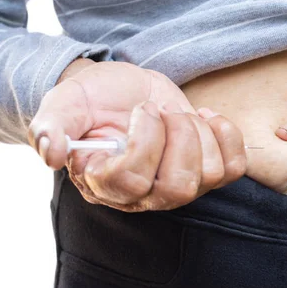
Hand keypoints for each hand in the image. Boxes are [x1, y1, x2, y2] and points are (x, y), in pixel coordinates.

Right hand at [28, 59, 246, 211]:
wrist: (125, 92)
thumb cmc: (95, 100)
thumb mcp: (66, 103)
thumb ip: (51, 126)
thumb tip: (52, 153)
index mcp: (105, 182)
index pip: (133, 181)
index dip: (145, 141)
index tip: (142, 109)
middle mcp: (145, 194)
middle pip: (179, 187)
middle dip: (180, 137)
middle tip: (164, 110)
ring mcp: (180, 186)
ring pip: (210, 175)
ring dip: (200, 131)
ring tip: (178, 114)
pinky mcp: (207, 171)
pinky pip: (235, 167)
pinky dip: (226, 135)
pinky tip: (204, 118)